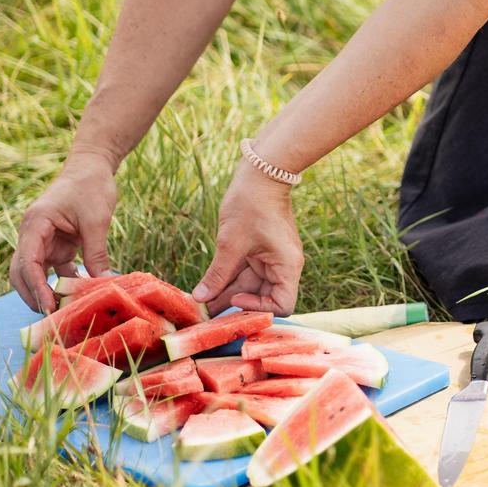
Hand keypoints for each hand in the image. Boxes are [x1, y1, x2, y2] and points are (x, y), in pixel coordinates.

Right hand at [9, 151, 119, 312]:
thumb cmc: (91, 185)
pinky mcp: (57, 245)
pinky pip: (56, 270)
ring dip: (48, 292)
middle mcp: (33, 234)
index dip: (36, 288)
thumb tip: (104, 283)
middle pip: (23, 273)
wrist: (93, 165)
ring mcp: (44, 241)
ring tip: (65, 311)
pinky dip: (65, 283)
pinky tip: (80, 296)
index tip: (48, 307)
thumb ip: (96, 252)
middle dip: (34, 295)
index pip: (28, 262)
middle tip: (53, 317)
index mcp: (35, 224)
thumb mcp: (96, 219)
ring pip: (37, 274)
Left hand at [192, 160, 302, 314]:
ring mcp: (272, 258)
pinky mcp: (260, 252)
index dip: (259, 308)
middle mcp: (283, 266)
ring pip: (250, 286)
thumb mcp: (230, 243)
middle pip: (263, 297)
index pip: (282, 305)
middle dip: (236, 305)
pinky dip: (229, 280)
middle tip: (208, 313)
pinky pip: (245, 273)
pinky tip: (208, 287)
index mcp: (287, 266)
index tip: (235, 297)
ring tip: (202, 304)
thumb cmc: (251, 204)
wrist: (260, 173)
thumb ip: (217, 275)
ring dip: (228, 294)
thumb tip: (200, 299)